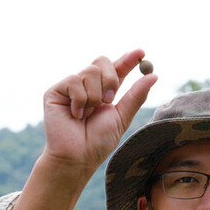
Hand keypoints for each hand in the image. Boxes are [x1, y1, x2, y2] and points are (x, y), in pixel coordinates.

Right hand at [41, 49, 157, 180]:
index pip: (117, 69)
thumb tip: (154, 76)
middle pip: (102, 61)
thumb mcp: (122, 117)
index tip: (141, 52)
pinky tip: (75, 115)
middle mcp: (88, 85)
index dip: (128, 59)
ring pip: (90, 71)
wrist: (77, 157)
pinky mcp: (55, 91)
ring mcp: (71, 87)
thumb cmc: (98, 142)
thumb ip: (136, 96)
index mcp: (105, 91)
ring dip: (94, 96)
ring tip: (87, 115)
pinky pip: (74, 81)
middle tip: (109, 100)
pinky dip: (80, 100)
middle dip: (110, 79)